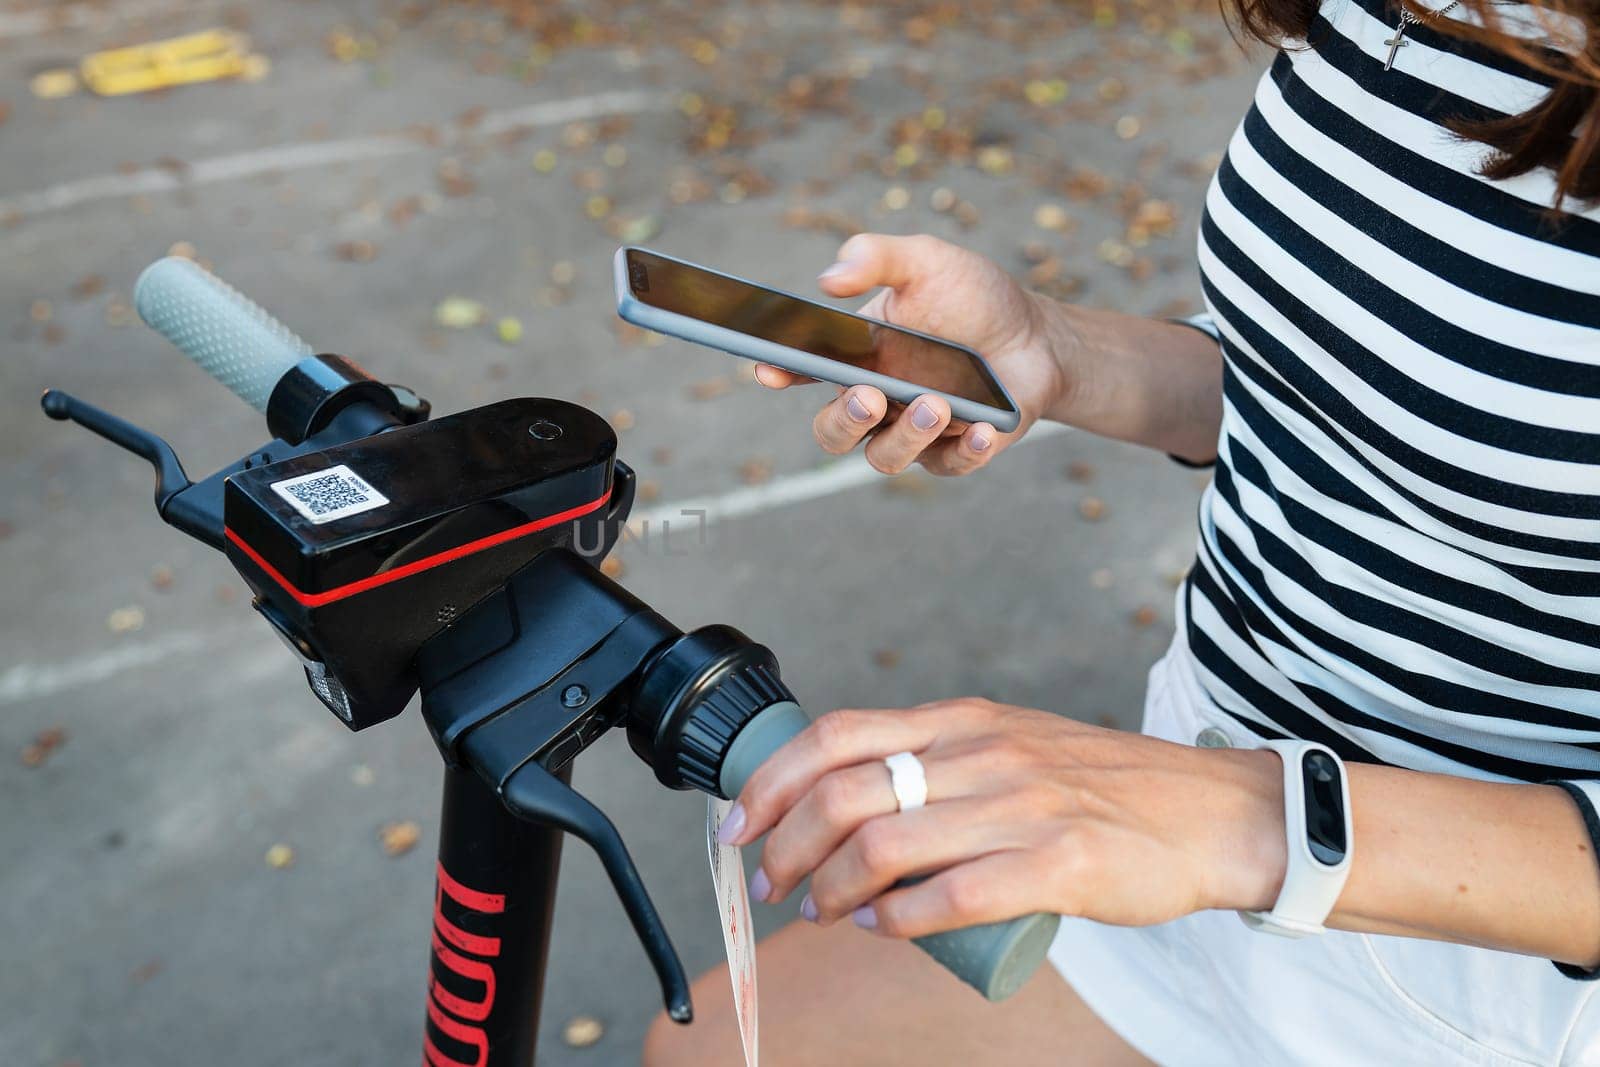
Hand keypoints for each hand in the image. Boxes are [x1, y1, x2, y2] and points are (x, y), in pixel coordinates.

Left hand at [721, 699, 1286, 937]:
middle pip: (845, 790)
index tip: (738, 822)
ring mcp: (1020, 806)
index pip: (839, 734)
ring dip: (830, 888)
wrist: (1212, 814)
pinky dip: (898, 921)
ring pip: (886, 845)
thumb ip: (946, 760)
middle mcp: (983, 754)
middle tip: (770, 882)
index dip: (773, 778)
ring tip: (819, 912)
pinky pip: (952, 896)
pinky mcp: (1058, 863)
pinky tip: (879, 932)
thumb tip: (860, 805)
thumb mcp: (1014, 746)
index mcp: (965, 722)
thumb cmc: (1106, 789)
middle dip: (784, 843)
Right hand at [755, 233, 1064, 476]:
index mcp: (857, 356)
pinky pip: (948, 466)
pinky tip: (982, 429)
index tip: (770, 369)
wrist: (1037, 335)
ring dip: (905, 436)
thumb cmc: (971, 297)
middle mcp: (877, 399)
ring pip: (884, 456)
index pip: (805, 368)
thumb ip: (877, 258)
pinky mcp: (957, 452)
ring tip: (938, 405)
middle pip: (833, 431)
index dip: (780, 371)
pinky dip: (964, 452)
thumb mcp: (925, 261)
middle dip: (844, 420)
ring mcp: (914, 431)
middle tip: (870, 395)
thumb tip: (828, 279)